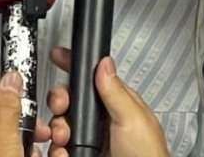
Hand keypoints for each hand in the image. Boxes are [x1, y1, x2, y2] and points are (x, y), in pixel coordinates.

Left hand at [0, 72, 49, 156]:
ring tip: (33, 150)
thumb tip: (10, 77)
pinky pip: (1, 153)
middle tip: (34, 127)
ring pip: (0, 136)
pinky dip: (15, 154)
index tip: (15, 91)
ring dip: (22, 140)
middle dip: (19, 120)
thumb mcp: (4, 134)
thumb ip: (7, 103)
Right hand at [47, 47, 169, 156]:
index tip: (58, 57)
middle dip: (59, 100)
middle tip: (60, 106)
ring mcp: (90, 140)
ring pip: (60, 125)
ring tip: (63, 138)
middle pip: (70, 100)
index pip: (90, 79)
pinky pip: (59, 148)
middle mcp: (100, 120)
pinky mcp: (81, 155)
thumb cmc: (147, 156)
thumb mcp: (133, 119)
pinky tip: (62, 151)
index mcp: (115, 104)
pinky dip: (56, 149)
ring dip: (56, 128)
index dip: (73, 67)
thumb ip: (116, 91)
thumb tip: (104, 62)